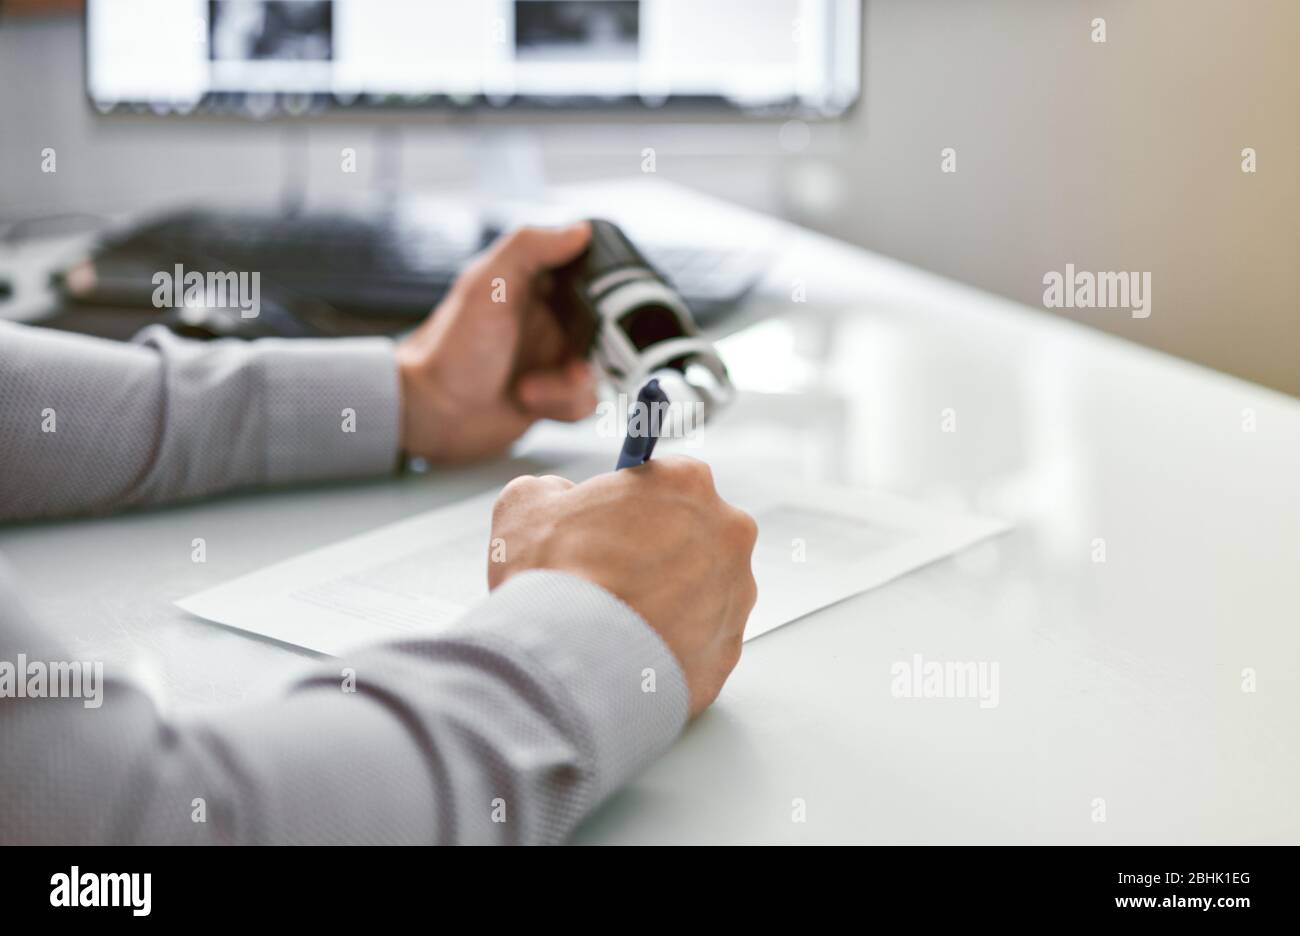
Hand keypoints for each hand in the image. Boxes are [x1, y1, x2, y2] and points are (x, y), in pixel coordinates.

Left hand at [396, 222, 597, 461]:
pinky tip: (529, 400)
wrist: (431, 411)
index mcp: (534, 284)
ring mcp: (551, 358)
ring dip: (570, 383)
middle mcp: (547, 319)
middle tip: (572, 361)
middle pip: (605, 326)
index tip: (603, 308)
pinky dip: (562, 404)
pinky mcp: (552, 394)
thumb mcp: (487, 285)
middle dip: (595, 350)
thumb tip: (581, 230)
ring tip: (533, 386)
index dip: (606, 289)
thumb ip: (530, 248)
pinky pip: (584, 400)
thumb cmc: (450, 346)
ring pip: (598, 367)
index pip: (589, 272)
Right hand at [488, 456, 758, 717]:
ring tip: (616, 621)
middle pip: (695, 535)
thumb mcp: (526, 505)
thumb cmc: (552, 573)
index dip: (634, 505)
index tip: (613, 523)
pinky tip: (631, 652)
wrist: (568, 661)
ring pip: (703, 592)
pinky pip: (700, 643)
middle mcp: (728, 533)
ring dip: (669, 601)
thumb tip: (557, 499)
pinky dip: (670, 646)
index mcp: (687, 482)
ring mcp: (736, 596)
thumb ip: (552, 492)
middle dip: (659, 552)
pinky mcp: (728, 652)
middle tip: (611, 575)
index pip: (668, 481)